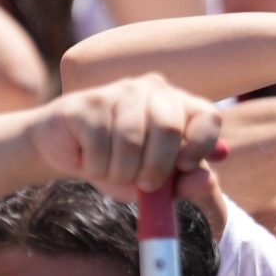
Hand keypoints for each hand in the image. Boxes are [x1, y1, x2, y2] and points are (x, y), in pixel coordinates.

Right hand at [27, 75, 223, 203]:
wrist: (67, 151)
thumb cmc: (118, 164)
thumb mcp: (155, 184)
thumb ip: (183, 184)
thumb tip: (207, 180)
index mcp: (179, 106)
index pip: (208, 116)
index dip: (201, 145)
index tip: (184, 168)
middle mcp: (153, 90)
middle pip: (169, 128)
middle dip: (156, 167)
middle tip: (145, 186)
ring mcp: (120, 91)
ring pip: (131, 141)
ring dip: (120, 171)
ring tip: (111, 170)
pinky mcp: (89, 101)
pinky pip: (99, 144)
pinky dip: (95, 166)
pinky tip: (89, 158)